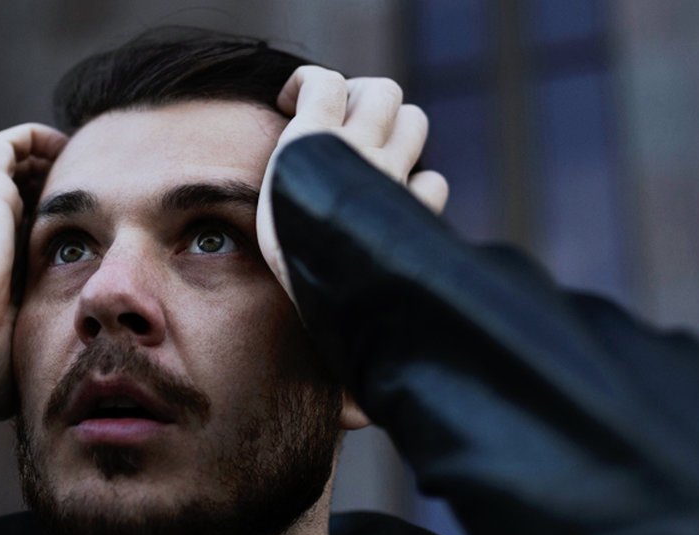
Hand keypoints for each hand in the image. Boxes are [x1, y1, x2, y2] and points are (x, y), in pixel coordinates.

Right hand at [0, 123, 67, 418]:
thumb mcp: (19, 361)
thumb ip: (37, 365)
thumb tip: (59, 393)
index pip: (17, 238)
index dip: (45, 229)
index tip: (78, 231)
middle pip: (16, 196)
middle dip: (48, 188)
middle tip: (86, 190)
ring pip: (11, 166)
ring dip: (41, 158)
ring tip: (76, 158)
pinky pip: (5, 146)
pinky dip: (30, 137)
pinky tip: (63, 142)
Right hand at [257, 66, 449, 299]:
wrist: (333, 290)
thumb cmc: (289, 244)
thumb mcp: (267, 192)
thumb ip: (291, 157)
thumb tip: (301, 134)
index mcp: (316, 141)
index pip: (323, 80)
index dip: (303, 81)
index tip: (286, 103)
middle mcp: (363, 150)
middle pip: (382, 91)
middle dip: (358, 95)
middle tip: (336, 119)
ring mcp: (395, 178)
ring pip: (415, 121)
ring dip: (395, 126)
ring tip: (370, 149)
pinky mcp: (415, 211)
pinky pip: (432, 181)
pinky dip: (418, 183)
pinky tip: (395, 196)